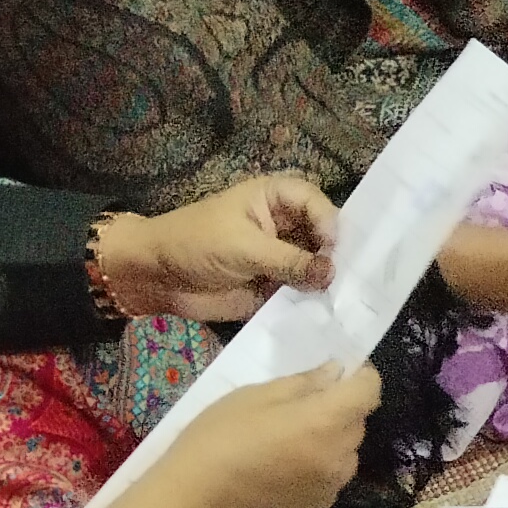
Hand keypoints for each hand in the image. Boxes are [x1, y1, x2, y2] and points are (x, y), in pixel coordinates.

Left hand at [100, 176, 340, 320]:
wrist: (156, 277)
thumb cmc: (195, 244)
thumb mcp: (243, 247)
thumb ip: (289, 261)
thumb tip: (332, 275)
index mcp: (276, 199)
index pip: (317, 203)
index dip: (329, 222)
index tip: (331, 247)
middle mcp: (286, 225)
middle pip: (326, 234)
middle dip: (338, 253)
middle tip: (351, 275)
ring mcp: (284, 256)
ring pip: (319, 264)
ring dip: (329, 278)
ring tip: (345, 295)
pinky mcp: (278, 284)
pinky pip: (304, 290)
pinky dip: (316, 299)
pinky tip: (330, 308)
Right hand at [159, 362, 376, 507]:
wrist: (188, 505)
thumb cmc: (216, 440)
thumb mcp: (253, 396)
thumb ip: (303, 383)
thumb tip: (336, 373)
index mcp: (327, 422)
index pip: (369, 391)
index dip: (360, 377)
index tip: (341, 374)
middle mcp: (340, 458)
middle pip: (356, 424)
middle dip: (338, 411)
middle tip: (298, 411)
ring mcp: (330, 490)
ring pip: (343, 456)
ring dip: (327, 444)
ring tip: (284, 446)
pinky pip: (326, 484)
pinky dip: (313, 474)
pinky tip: (277, 476)